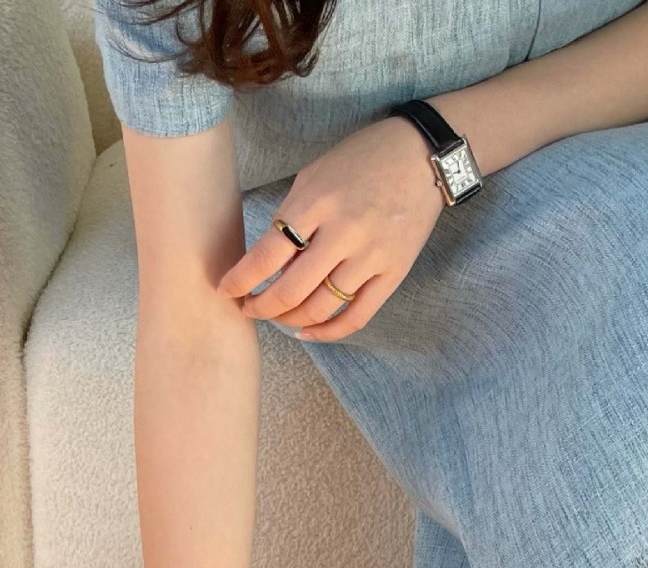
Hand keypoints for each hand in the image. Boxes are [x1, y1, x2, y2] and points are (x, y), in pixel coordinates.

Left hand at [217, 115, 445, 342]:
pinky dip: (327, 332)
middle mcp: (343, 233)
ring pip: (320, 308)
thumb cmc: (362, 160)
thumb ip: (291, 216)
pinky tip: (307, 332)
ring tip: (277, 316)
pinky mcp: (392, 274)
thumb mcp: (315, 175)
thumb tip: (270, 263)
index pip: (267, 255)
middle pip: (290, 291)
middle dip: (261, 307)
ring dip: (289, 319)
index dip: (241, 280)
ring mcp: (371, 257)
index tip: (226, 290)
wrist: (421, 155)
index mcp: (316, 202)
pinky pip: (356, 317)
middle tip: (248, 309)